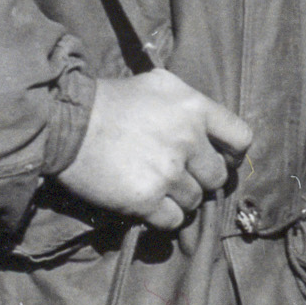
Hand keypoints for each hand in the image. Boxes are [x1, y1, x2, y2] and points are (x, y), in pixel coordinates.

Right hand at [55, 71, 251, 231]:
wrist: (64, 124)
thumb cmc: (110, 101)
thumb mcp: (158, 84)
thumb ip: (190, 102)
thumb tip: (210, 124)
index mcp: (194, 107)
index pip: (241, 138)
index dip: (231, 153)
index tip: (217, 158)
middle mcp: (187, 139)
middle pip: (217, 176)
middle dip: (200, 178)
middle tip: (178, 174)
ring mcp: (168, 171)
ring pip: (195, 200)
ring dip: (179, 198)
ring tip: (155, 185)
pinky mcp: (145, 199)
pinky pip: (174, 220)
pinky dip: (164, 217)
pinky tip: (147, 203)